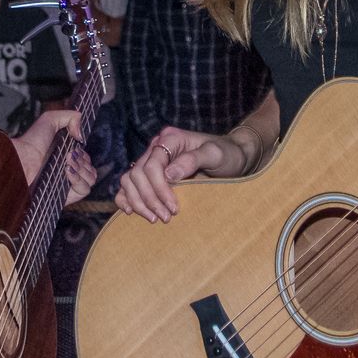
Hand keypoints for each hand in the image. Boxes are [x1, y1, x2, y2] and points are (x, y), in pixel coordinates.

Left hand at [10, 107, 95, 202]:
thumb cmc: (31, 142)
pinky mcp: (66, 196)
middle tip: (68, 154)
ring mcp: (67, 185)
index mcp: (65, 158)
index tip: (76, 145)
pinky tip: (67, 170)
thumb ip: (71, 117)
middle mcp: (67, 172)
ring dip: (82, 167)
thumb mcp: (50, 119)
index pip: (86, 159)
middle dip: (83, 158)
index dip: (84, 152)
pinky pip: (84, 189)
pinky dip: (79, 179)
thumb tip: (82, 135)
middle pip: (91, 168)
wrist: (21, 161)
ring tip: (67, 161)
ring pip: (91, 178)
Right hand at [116, 126, 237, 221]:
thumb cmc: (226, 154)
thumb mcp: (215, 154)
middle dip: (149, 199)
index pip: (152, 165)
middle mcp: (156, 147)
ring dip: (138, 202)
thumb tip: (169, 174)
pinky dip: (125, 198)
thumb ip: (194, 160)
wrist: (232, 158)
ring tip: (154, 219)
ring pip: (129, 180)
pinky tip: (131, 212)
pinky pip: (128, 185)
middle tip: (166, 217)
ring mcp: (151, 161)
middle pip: (137, 174)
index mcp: (169, 138)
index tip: (174, 208)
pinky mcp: (150, 175)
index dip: (159, 188)